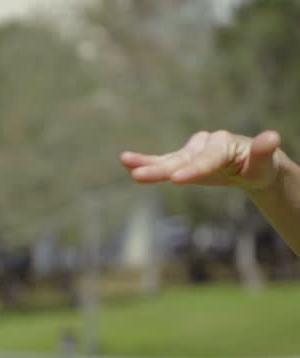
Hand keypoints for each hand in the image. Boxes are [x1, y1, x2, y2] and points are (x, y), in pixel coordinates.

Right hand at [121, 130, 283, 192]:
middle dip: (162, 169)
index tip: (176, 179)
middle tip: (141, 176)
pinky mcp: (183, 160)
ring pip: (169, 160)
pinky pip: (163, 162)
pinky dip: (145, 162)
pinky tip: (127, 162)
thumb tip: (273, 137)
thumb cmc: (259, 167)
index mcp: (225, 144)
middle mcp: (206, 143)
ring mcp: (192, 150)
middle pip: (182, 160)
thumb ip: (264, 151)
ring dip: (147, 163)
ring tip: (126, 162)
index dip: (192, 169)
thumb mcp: (265, 164)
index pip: (207, 159)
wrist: (251, 166)